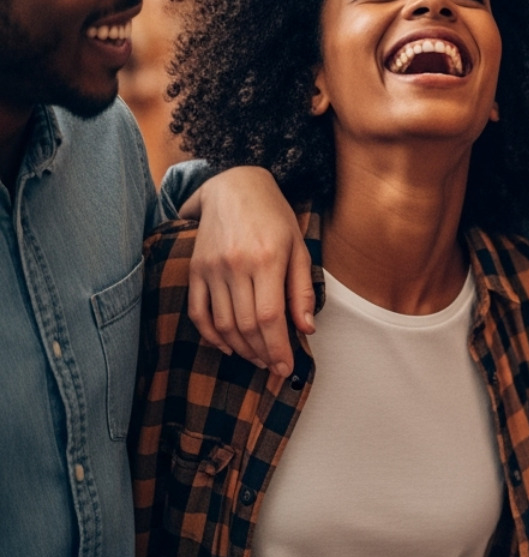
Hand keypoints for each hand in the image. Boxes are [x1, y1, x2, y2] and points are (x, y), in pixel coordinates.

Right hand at [182, 166, 313, 375]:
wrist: (234, 188)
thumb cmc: (274, 217)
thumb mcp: (299, 247)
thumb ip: (302, 290)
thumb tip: (306, 329)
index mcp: (267, 260)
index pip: (270, 318)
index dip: (278, 349)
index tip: (286, 368)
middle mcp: (236, 266)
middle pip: (246, 326)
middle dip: (262, 353)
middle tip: (273, 366)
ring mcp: (211, 269)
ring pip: (222, 324)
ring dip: (240, 349)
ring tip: (257, 357)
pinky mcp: (194, 270)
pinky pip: (198, 312)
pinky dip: (211, 336)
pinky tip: (227, 346)